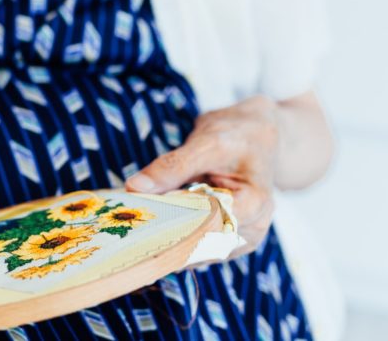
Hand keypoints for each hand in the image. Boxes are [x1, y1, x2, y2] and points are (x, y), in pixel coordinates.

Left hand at [126, 96, 279, 254]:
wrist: (252, 138)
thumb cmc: (236, 137)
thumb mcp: (206, 143)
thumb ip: (172, 166)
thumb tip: (135, 187)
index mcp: (255, 204)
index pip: (210, 225)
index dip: (175, 222)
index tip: (145, 214)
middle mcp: (250, 230)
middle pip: (200, 242)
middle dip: (165, 233)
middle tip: (133, 222)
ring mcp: (237, 240)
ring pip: (193, 250)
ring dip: (166, 236)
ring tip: (142, 220)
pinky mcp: (222, 241)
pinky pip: (192, 246)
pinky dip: (172, 235)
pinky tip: (155, 222)